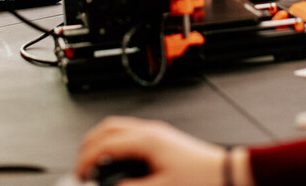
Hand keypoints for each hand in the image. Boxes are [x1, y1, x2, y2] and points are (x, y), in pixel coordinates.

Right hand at [75, 116, 231, 185]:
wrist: (225, 172)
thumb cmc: (201, 178)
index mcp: (147, 140)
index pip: (106, 143)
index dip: (87, 160)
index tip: (80, 175)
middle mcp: (150, 131)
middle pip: (107, 128)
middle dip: (88, 145)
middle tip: (80, 166)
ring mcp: (156, 132)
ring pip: (117, 127)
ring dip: (100, 141)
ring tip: (92, 162)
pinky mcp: (161, 138)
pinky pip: (129, 133)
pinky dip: (114, 143)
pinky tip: (114, 159)